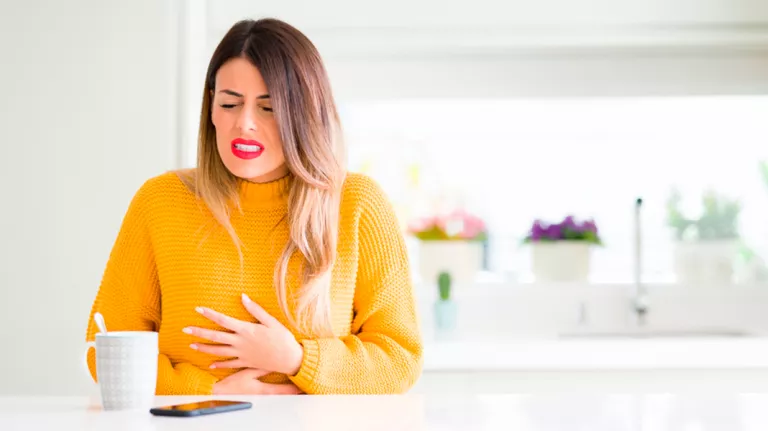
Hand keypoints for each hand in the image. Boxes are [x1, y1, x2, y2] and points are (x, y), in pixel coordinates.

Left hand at [184, 293, 303, 375]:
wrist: (289, 359)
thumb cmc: (283, 339)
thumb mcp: (271, 321)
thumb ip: (255, 309)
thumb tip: (243, 297)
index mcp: (246, 330)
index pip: (223, 320)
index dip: (209, 314)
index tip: (198, 309)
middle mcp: (240, 342)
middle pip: (215, 336)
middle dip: (199, 332)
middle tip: (185, 329)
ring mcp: (242, 354)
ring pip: (218, 351)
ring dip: (204, 348)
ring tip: (191, 345)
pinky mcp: (245, 363)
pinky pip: (229, 364)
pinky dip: (219, 364)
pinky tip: (210, 364)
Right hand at [213, 369, 302, 394]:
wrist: (219, 393)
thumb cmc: (232, 384)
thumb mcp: (247, 373)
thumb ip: (262, 369)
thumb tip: (274, 364)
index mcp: (263, 390)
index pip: (284, 391)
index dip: (295, 388)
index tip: (304, 386)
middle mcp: (264, 395)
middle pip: (283, 394)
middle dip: (294, 390)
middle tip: (305, 387)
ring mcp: (260, 397)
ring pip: (277, 394)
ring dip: (287, 391)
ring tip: (297, 388)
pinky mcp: (255, 395)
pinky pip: (270, 393)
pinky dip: (277, 390)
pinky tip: (281, 388)